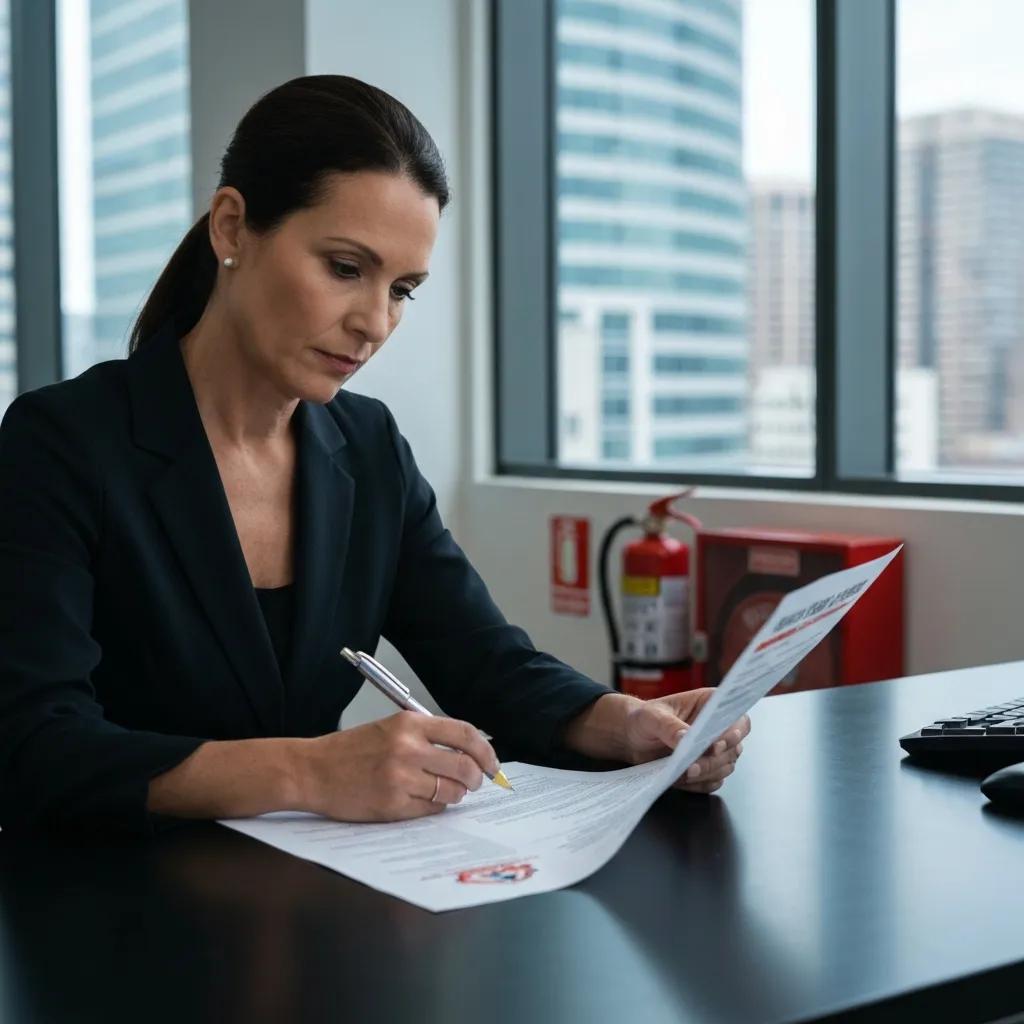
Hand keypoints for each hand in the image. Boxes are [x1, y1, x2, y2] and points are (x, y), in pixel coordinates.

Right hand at [298, 711, 499, 820]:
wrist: (312, 770)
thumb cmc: (351, 750)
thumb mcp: (390, 728)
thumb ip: (427, 737)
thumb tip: (468, 753)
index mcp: (409, 724)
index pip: (465, 734)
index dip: (485, 751)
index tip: (492, 763)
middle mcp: (408, 748)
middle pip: (464, 766)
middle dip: (476, 778)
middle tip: (474, 783)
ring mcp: (401, 778)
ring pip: (451, 791)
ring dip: (455, 794)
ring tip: (446, 792)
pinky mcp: (393, 805)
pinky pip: (431, 810)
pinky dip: (435, 808)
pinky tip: (424, 801)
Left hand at [621, 689, 750, 793]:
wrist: (632, 737)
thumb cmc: (645, 718)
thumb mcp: (652, 717)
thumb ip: (670, 726)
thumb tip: (685, 739)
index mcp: (711, 705)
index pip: (738, 720)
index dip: (733, 733)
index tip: (717, 744)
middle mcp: (718, 728)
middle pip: (734, 749)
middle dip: (714, 760)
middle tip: (693, 766)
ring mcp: (713, 751)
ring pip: (725, 767)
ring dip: (707, 773)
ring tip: (685, 773)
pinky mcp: (705, 769)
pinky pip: (713, 782)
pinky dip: (700, 784)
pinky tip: (682, 780)